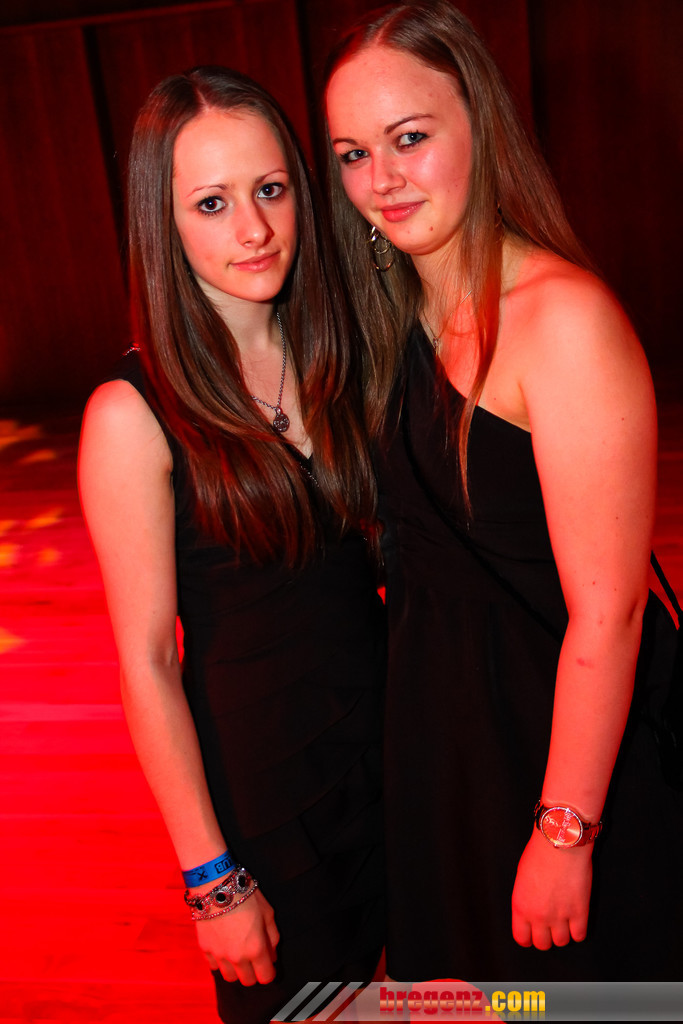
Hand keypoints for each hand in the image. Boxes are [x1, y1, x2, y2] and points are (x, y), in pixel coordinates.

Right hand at [195, 890, 279, 984]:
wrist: (216, 886)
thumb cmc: (245, 895)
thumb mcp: (267, 912)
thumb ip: (273, 937)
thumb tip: (272, 954)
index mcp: (256, 949)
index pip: (266, 977)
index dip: (269, 972)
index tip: (268, 965)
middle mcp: (237, 957)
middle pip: (248, 981)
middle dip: (254, 972)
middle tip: (254, 958)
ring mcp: (219, 955)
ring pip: (230, 977)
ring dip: (236, 969)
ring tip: (238, 953)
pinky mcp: (205, 949)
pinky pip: (214, 966)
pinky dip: (220, 962)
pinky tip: (224, 948)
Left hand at [511, 830, 592, 949]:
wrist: (560, 843)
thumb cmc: (538, 853)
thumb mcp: (521, 877)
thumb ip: (525, 899)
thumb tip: (530, 912)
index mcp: (521, 906)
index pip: (522, 938)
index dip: (528, 937)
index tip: (532, 933)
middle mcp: (539, 915)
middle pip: (542, 944)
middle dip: (546, 936)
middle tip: (549, 925)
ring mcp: (560, 916)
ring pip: (561, 942)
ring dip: (563, 933)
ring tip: (564, 920)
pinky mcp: (580, 912)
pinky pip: (579, 936)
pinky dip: (578, 930)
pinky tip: (576, 919)